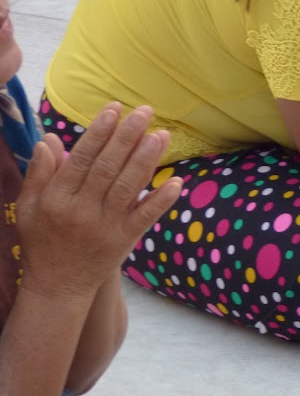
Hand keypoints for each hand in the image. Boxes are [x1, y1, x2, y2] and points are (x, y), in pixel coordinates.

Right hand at [17, 103, 182, 301]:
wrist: (57, 286)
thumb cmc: (42, 241)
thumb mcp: (28, 207)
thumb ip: (39, 173)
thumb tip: (48, 139)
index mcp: (56, 198)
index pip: (80, 158)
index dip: (99, 132)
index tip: (114, 109)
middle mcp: (81, 210)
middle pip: (107, 168)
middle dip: (127, 137)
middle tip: (145, 112)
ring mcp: (105, 226)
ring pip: (128, 187)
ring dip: (147, 160)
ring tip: (162, 135)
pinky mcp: (124, 240)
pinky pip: (145, 218)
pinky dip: (161, 200)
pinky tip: (176, 182)